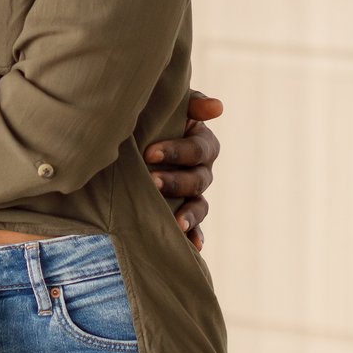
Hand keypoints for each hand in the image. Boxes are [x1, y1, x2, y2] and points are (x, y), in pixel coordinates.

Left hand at [143, 93, 222, 250]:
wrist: (136, 138)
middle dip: (175, 182)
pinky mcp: (184, 213)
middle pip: (198, 179)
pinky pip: (195, 228)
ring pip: (199, 206)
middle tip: (152, 183)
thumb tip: (217, 107)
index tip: (149, 153)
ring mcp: (195, 195)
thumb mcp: (171, 106)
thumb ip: (192, 104)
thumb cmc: (156, 116)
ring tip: (176, 224)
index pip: (198, 149)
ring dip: (189, 215)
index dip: (177, 151)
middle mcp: (203, 170)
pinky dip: (195, 238)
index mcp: (203, 143)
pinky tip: (192, 247)